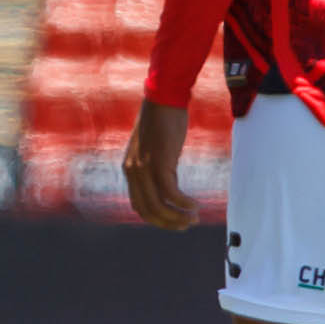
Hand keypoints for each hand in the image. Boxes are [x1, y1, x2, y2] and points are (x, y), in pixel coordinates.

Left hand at [121, 101, 200, 229]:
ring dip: (177, 217)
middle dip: (168, 222)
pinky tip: (195, 206)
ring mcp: (144, 169)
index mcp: (130, 169)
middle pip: (147, 211)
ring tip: (193, 218)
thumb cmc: (162, 120)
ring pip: (159, 207)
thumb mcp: (154, 148)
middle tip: (186, 225)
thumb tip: (169, 184)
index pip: (138, 205)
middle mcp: (133, 172)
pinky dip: (184, 204)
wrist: (164, 98)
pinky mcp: (159, 164)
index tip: (174, 221)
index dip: (156, 218)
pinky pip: (171, 194)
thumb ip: (156, 167)